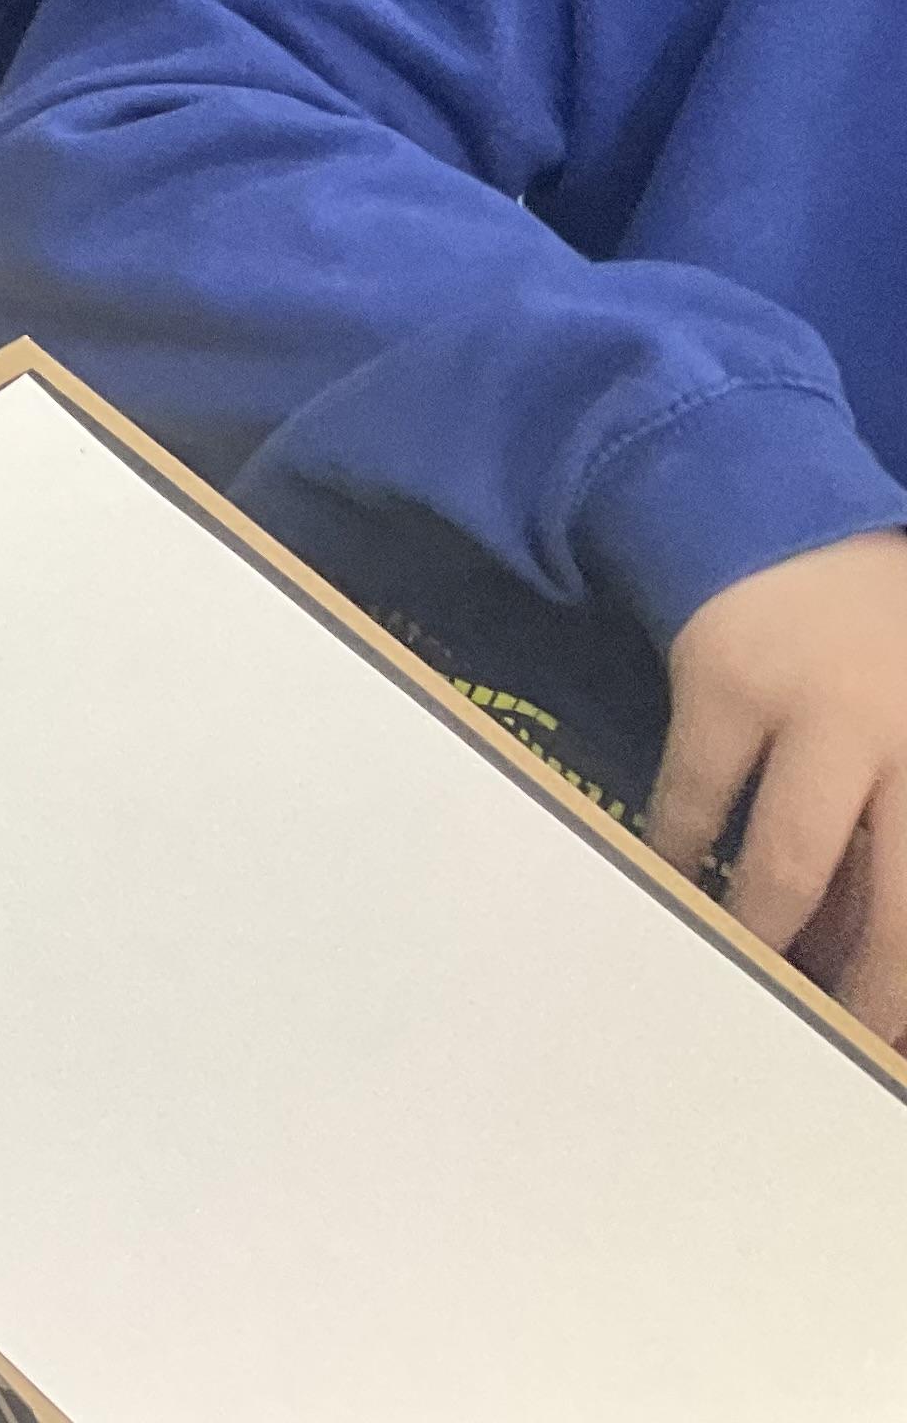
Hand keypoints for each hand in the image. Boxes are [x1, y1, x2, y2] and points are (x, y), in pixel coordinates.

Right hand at [654, 529, 906, 1037]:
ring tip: (751, 984)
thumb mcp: (906, 727)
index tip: (894, 1039)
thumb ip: (894, 824)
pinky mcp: (723, 688)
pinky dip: (684, 856)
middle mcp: (906, 736)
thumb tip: (859, 944)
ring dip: (770, 938)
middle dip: (870, 990)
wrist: (774, 513)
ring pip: (792, 867)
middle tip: (842, 1047)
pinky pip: (696, 803)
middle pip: (900, 905)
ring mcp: (816, 710)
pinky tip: (676, 888)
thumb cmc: (870, 637)